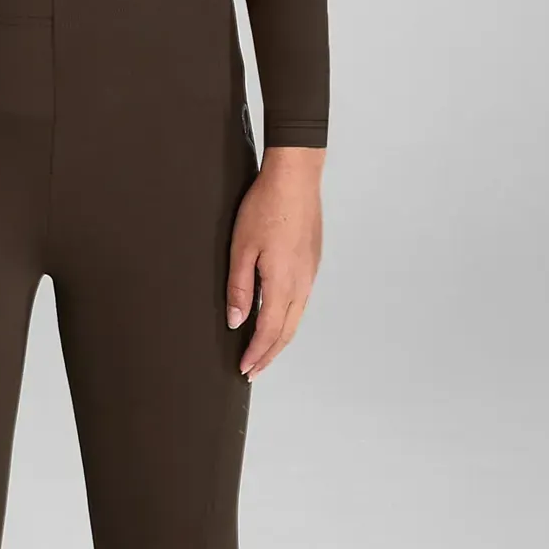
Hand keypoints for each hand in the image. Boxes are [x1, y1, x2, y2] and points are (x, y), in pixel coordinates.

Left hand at [225, 146, 323, 379]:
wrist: (295, 177)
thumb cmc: (266, 207)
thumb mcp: (242, 248)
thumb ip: (240, 288)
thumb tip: (237, 322)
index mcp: (283, 283)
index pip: (269, 331)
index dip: (256, 354)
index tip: (244, 369)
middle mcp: (302, 283)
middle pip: (287, 332)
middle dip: (269, 355)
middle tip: (253, 371)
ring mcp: (310, 273)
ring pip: (296, 319)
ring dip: (279, 340)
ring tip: (264, 353)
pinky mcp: (312, 263)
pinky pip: (301, 302)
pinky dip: (288, 320)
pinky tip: (278, 319)